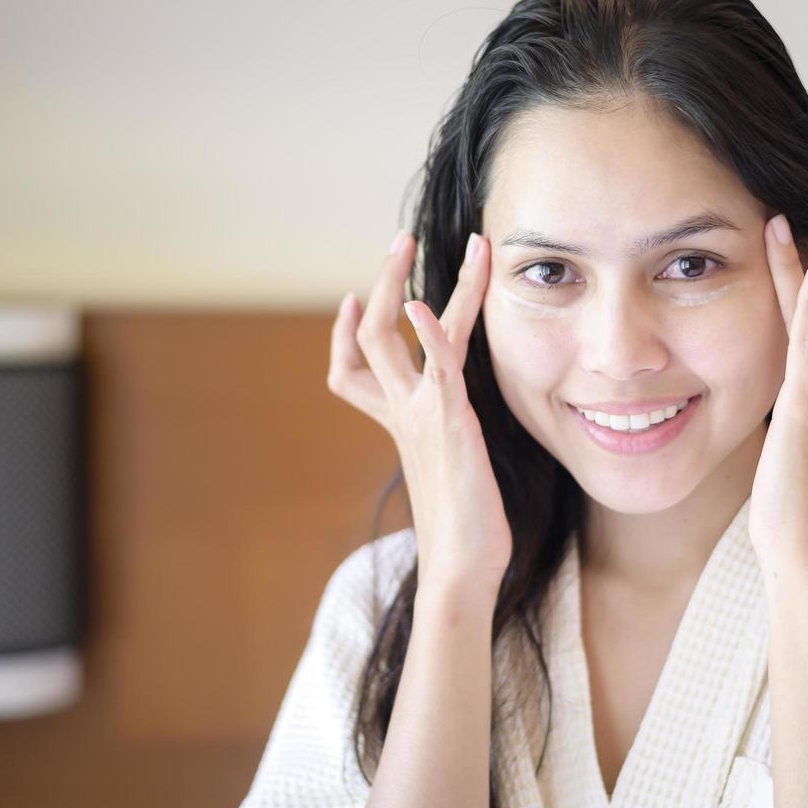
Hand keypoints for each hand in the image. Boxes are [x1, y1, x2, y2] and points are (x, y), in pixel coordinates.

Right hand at [327, 229, 512, 598]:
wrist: (461, 569)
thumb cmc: (464, 531)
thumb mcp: (449, 474)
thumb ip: (445, 444)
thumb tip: (451, 442)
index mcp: (399, 424)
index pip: (351, 371)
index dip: (342, 334)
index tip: (349, 299)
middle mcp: (402, 412)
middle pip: (370, 335)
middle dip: (383, 281)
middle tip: (401, 238)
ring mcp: (420, 413)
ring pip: (397, 332)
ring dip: (404, 280)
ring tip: (415, 240)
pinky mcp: (448, 421)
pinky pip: (435, 364)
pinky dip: (427, 330)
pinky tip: (426, 305)